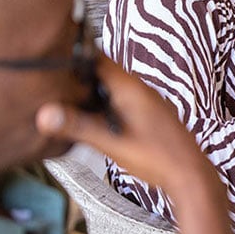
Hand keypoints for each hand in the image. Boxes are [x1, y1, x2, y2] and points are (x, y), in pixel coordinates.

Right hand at [35, 55, 232, 233]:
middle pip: (103, 74)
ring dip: (91, 94)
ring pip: (112, 89)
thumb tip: (44, 114)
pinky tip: (90, 120)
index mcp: (132, 89)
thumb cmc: (157, 158)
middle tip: (48, 85)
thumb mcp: (112, 144)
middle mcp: (141, 90)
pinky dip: (104, 106)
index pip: (99, 60)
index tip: (49, 61)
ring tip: (62, 102)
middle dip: (78, 78)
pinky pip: (121, 102)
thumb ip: (79, 127)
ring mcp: (146, 102)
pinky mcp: (148, 115)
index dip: (74, 57)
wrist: (190, 175)